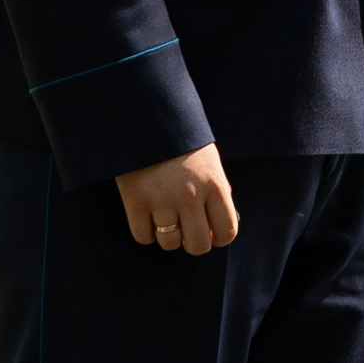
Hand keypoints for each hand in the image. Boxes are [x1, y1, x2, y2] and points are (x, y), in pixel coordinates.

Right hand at [117, 145, 239, 257]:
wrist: (146, 116)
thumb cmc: (182, 142)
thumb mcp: (210, 162)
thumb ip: (218, 194)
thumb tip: (221, 230)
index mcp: (215, 184)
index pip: (228, 231)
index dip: (220, 237)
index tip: (211, 232)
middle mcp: (191, 196)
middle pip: (198, 245)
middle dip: (194, 242)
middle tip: (187, 229)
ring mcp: (162, 200)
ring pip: (170, 244)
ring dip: (169, 236)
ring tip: (166, 218)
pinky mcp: (135, 201)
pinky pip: (143, 236)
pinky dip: (146, 232)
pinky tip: (148, 216)